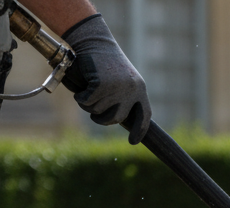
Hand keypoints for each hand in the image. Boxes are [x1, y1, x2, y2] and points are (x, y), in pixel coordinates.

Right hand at [62, 13, 150, 143]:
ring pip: (100, 110)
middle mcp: (132, 90)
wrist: (93, 38)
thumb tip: (118, 120)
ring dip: (89, 106)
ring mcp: (118, 87)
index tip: (133, 142)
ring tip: (86, 93)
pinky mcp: (102, 84)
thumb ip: (124, 97)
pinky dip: (81, 98)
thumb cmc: (103, 60)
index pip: (144, 115)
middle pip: (117, 118)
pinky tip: (80, 90)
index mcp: (140, 89)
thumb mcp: (120, 78)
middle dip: (103, 120)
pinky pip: (88, 102)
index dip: (140, 130)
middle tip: (94, 115)